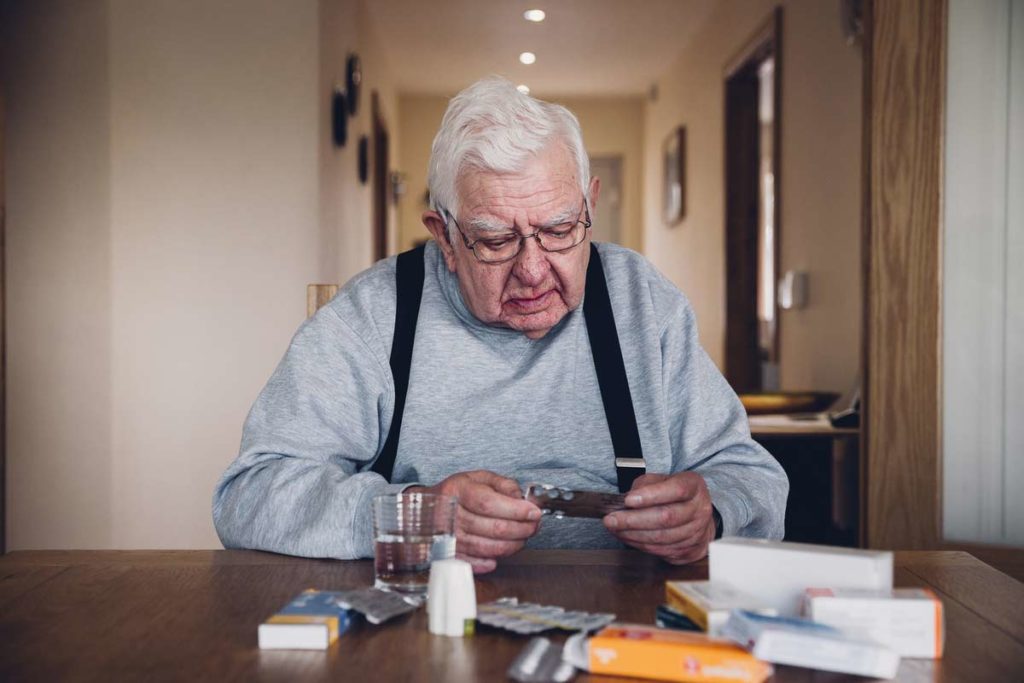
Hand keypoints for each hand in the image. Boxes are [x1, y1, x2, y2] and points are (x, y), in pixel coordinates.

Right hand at [409, 470, 540, 573]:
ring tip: (522, 536)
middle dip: (522, 528)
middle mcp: (451, 515)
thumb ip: (503, 484)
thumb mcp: (477, 477)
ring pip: (489, 548)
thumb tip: (522, 499)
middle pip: (494, 528)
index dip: (516, 510)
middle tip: (534, 525)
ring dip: (513, 545)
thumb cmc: (455, 493)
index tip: (534, 512)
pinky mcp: (449, 554)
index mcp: (458, 491)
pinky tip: (500, 553)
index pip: (490, 504)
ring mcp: (449, 538)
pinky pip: (475, 563)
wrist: (425, 509)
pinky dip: (492, 560)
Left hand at [602, 472, 715, 563]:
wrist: (696, 516)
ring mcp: (697, 533)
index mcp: (694, 486)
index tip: (628, 500)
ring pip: (662, 538)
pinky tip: (627, 537)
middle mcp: (700, 510)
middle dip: (634, 520)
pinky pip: (661, 551)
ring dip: (633, 535)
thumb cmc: (674, 495)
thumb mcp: (662, 480)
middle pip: (666, 517)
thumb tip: (627, 501)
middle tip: (611, 519)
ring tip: (614, 529)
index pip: (676, 490)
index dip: (651, 495)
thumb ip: (646, 485)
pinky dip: (640, 545)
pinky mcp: (690, 551)